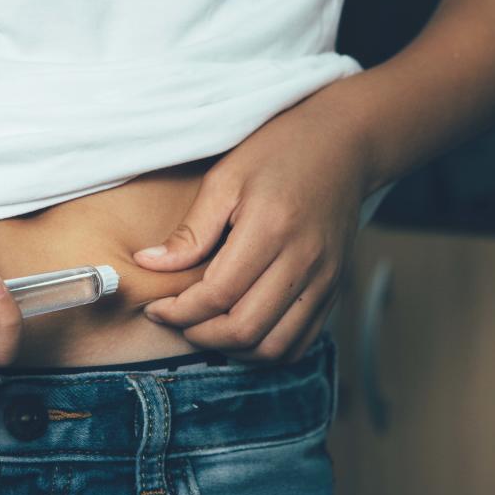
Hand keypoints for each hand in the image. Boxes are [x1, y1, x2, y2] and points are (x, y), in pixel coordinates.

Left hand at [132, 97, 370, 361]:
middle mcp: (303, 261)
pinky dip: (265, 350)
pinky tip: (240, 331)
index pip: (217, 294)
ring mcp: (324, 280)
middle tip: (176, 320)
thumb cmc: (280, 152)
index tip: (156, 308)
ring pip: (274, 347)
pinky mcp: (335, 289)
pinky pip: (300, 342)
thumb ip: (191, 230)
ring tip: (205, 328)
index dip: (179, 311)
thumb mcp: (225, 178)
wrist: (345, 144)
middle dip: (199, 335)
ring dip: (232, 349)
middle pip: (245, 329)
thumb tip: (149, 263)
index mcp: (271, 229)